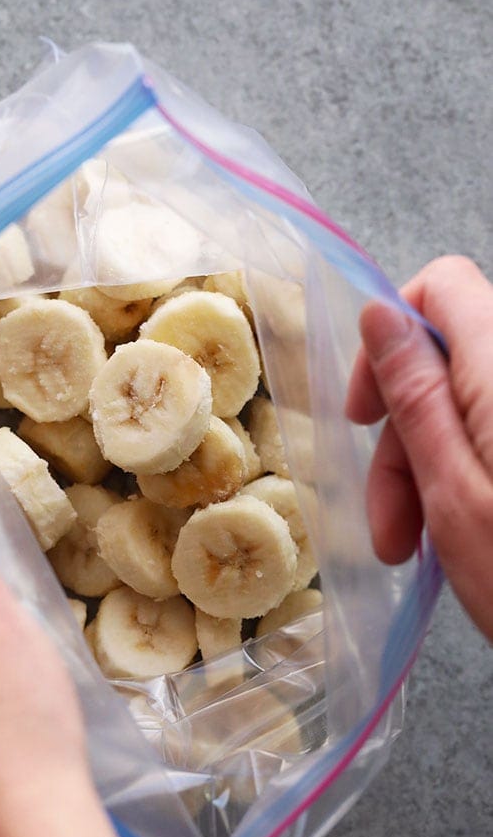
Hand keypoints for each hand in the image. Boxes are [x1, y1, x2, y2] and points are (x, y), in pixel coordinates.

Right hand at [346, 256, 492, 640]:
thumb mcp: (454, 493)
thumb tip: (380, 313)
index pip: (440, 287)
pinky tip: (459, 536)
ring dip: (429, 468)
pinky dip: (469, 475)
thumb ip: (416, 392)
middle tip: (390, 524)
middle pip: (450, 361)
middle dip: (404, 435)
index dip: (387, 338)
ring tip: (414, 549)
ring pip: (471, 406)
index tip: (365, 415)